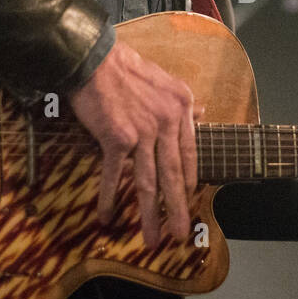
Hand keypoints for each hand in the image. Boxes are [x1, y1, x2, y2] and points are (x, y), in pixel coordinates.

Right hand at [67, 39, 198, 245]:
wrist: (93, 59)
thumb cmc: (124, 67)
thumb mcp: (165, 79)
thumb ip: (183, 102)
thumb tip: (204, 112)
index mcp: (181, 108)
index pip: (189, 153)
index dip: (188, 181)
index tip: (188, 200)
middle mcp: (167, 122)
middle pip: (173, 175)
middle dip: (177, 210)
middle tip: (180, 235)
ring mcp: (143, 133)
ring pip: (148, 182)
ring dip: (149, 215)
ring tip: (151, 239)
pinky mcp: (117, 138)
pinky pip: (114, 175)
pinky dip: (109, 198)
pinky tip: (107, 217)